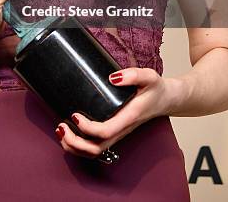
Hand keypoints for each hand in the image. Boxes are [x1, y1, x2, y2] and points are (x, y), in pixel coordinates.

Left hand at [55, 67, 173, 158]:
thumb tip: (113, 77)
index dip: (88, 128)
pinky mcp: (115, 132)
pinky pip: (97, 147)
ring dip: (75, 147)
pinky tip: (70, 134)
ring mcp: (118, 133)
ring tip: (61, 132)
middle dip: (76, 143)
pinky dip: (80, 146)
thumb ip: (133, 75)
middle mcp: (123, 129)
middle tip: (61, 127)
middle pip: (97, 148)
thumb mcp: (148, 76)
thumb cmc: (155, 89)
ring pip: (95, 152)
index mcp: (129, 117)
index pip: (106, 131)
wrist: (166, 100)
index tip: (75, 114)